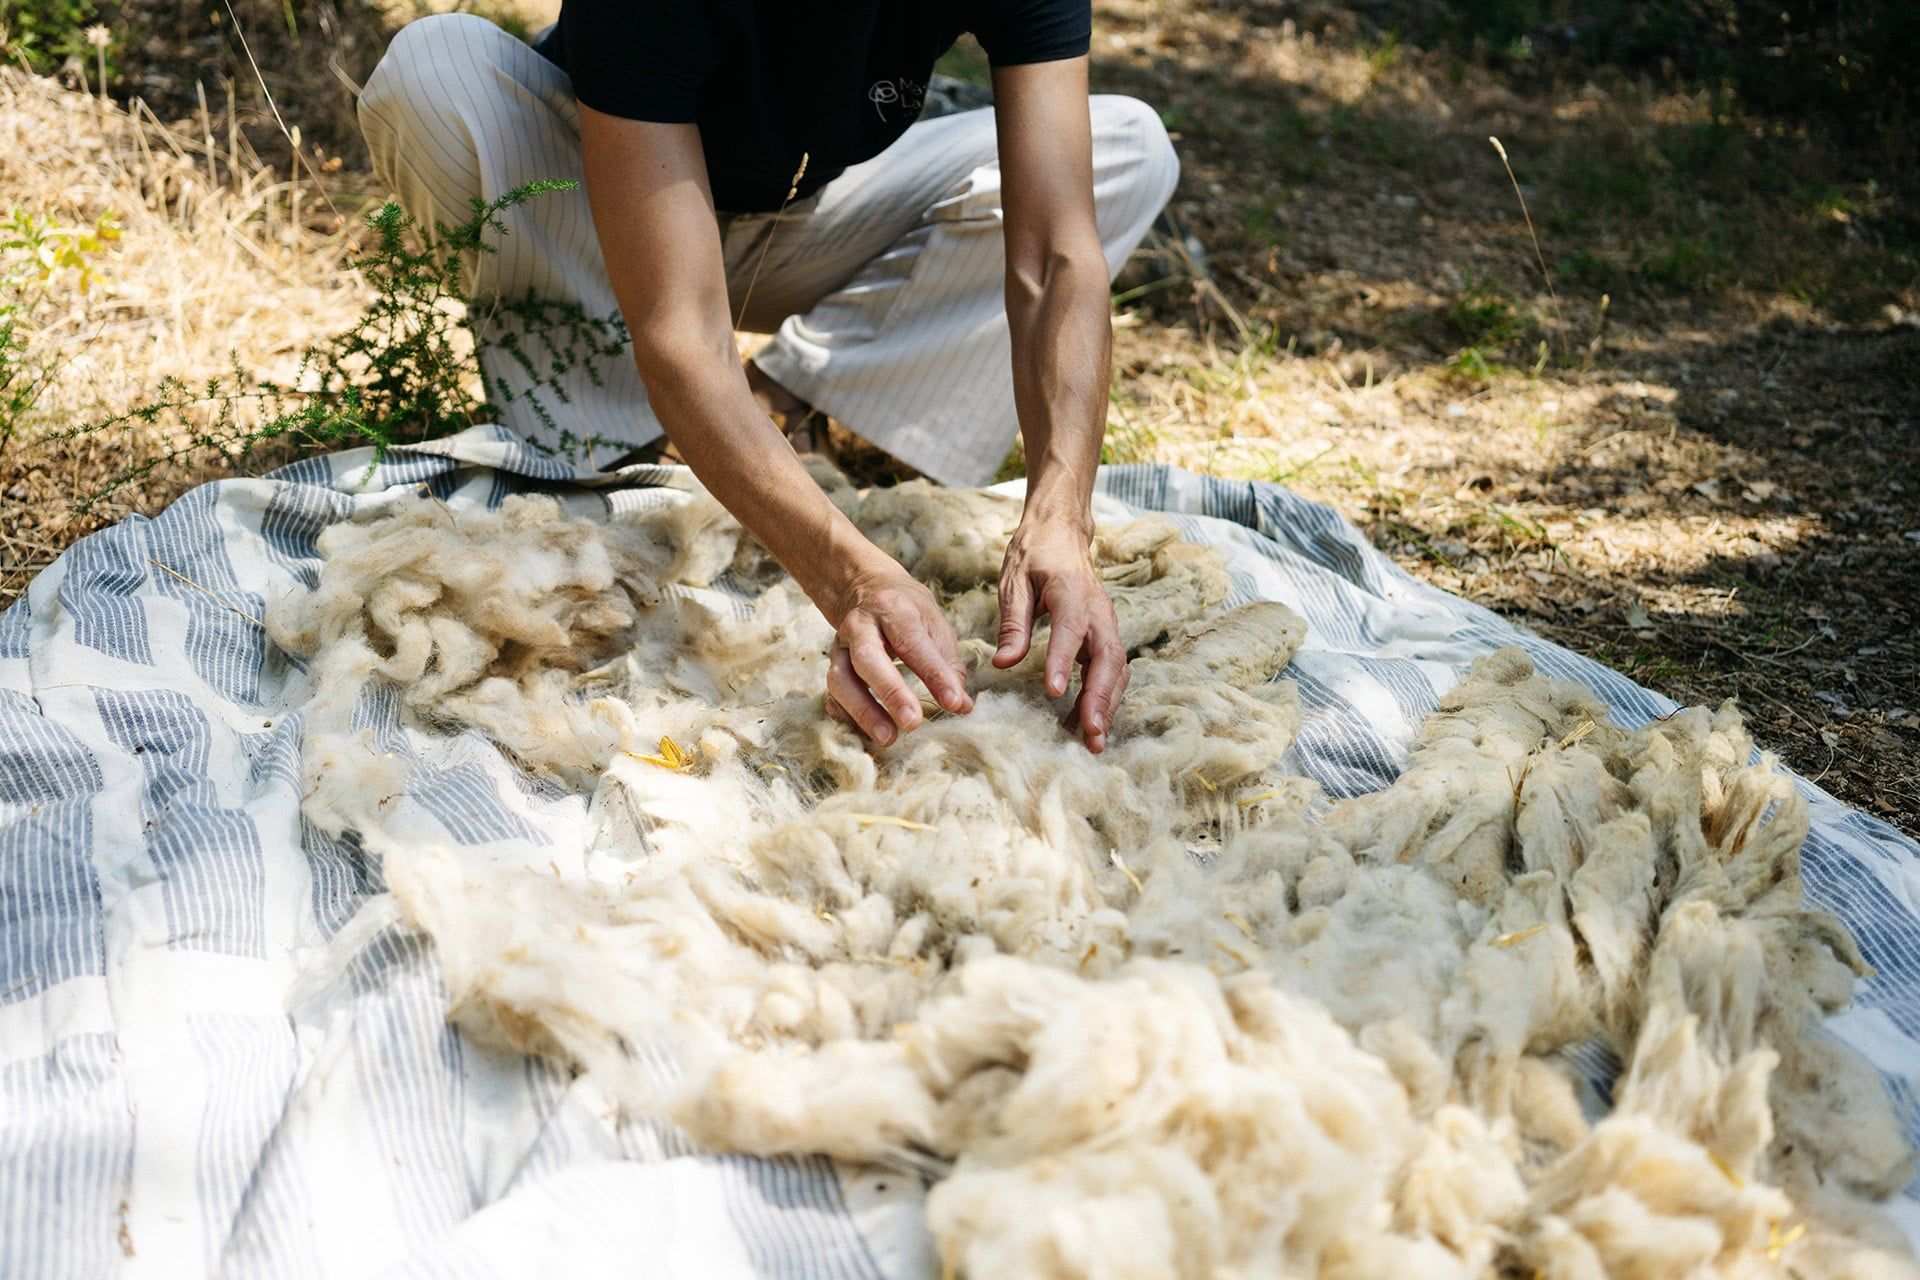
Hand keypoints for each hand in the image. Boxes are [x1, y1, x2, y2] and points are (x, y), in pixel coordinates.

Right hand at [824, 564, 972, 745]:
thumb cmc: (907, 612)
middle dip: (890, 693)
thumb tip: (962, 706)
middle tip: (913, 723)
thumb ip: (948, 664)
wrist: (865, 589)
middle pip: (867, 658)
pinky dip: (846, 716)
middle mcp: (860, 625)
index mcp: (892, 608)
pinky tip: (864, 732)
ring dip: (863, 712)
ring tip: (889, 738)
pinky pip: (832, 695)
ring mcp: (839, 647)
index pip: (913, 643)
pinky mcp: (830, 666)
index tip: (954, 703)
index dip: (934, 675)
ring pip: (840, 680)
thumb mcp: (933, 624)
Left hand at [994, 518, 1129, 751]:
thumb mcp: (1014, 582)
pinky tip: (1090, 722)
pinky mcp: (1104, 635)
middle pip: (1108, 656)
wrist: (1061, 533)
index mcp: (1072, 592)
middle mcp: (1098, 610)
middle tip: (1089, 732)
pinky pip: (1111, 669)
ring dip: (1108, 704)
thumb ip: (1013, 624)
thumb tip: (1004, 663)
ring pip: (1116, 668)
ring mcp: (1106, 623)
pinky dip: (1106, 697)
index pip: (1070, 630)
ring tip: (1094, 740)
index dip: (1063, 661)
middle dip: (1100, 697)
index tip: (1052, 691)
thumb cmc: (1034, 556)